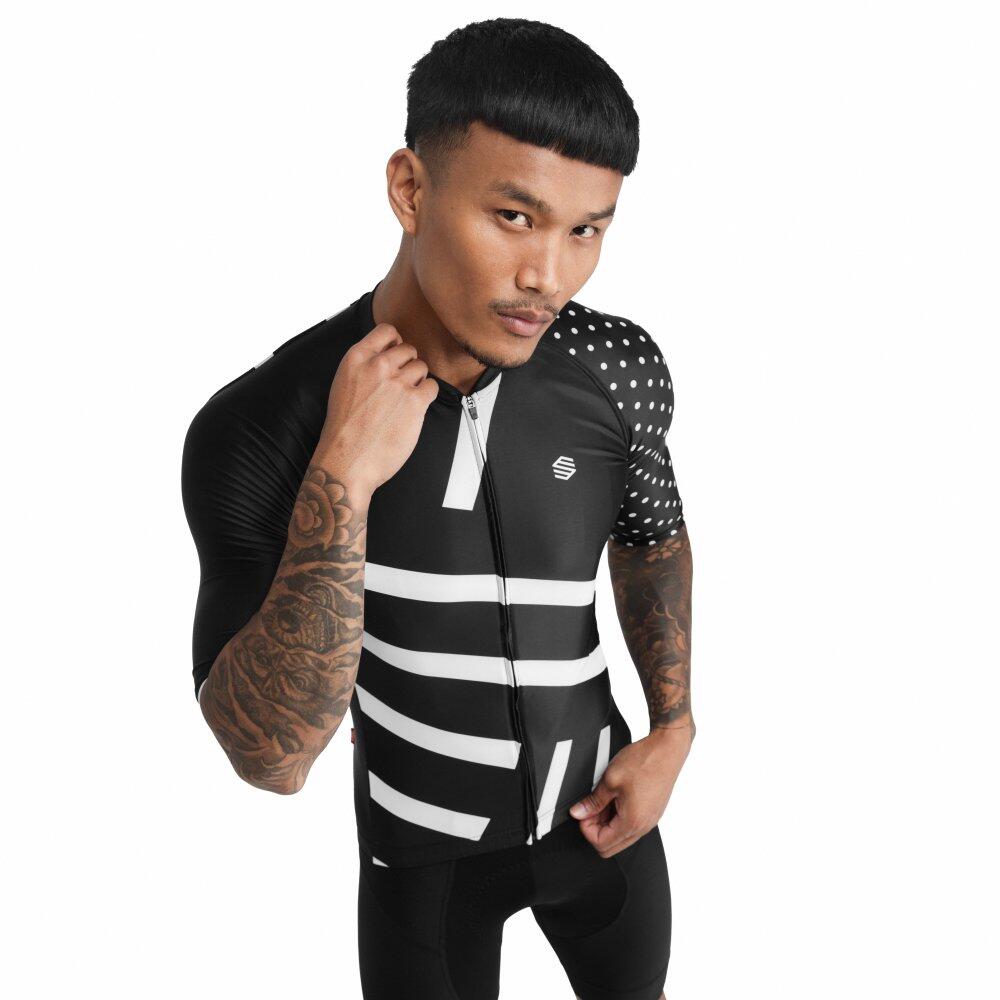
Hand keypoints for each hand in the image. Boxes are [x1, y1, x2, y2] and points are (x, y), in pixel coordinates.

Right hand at [314, 323, 439, 494]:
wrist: (348, 460)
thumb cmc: (344, 431)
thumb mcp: (343, 386)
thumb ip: (364, 368)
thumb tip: (385, 359)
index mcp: (356, 360)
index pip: (387, 331)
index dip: (396, 342)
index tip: (396, 352)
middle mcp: (377, 367)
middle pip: (408, 349)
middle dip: (408, 365)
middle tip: (401, 383)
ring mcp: (398, 383)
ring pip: (421, 367)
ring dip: (418, 381)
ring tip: (405, 399)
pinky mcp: (415, 402)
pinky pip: (432, 387)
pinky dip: (427, 396)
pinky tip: (415, 407)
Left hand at [568, 725, 693, 857]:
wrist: (667, 749)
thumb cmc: (644, 761)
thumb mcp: (610, 780)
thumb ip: (592, 801)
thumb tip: (578, 813)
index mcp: (631, 822)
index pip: (601, 844)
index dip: (586, 829)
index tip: (584, 812)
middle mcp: (643, 827)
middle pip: (611, 846)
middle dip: (596, 829)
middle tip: (591, 807)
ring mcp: (650, 821)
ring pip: (621, 836)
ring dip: (607, 823)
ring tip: (604, 799)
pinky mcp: (652, 813)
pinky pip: (631, 826)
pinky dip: (619, 817)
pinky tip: (615, 798)